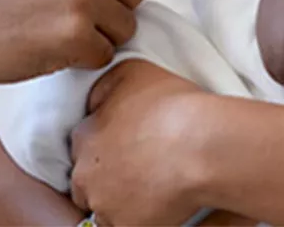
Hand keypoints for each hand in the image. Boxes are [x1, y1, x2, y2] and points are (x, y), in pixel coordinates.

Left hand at [70, 60, 209, 225]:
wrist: (201, 145)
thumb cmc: (171, 104)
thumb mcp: (130, 71)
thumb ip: (102, 87)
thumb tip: (92, 100)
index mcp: (85, 136)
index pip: (82, 143)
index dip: (106, 141)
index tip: (127, 142)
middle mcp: (86, 174)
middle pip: (87, 179)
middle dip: (107, 173)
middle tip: (138, 164)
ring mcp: (104, 205)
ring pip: (104, 205)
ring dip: (119, 198)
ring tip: (150, 184)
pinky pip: (124, 224)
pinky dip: (137, 217)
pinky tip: (158, 200)